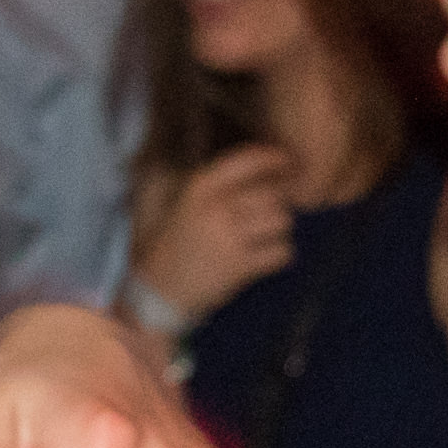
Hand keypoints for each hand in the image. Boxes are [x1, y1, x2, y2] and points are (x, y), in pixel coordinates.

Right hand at [136, 143, 298, 332]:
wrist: (160, 288)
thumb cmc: (180, 242)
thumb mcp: (190, 203)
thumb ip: (224, 186)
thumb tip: (274, 170)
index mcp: (200, 187)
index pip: (248, 160)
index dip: (273, 159)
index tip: (287, 163)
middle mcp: (214, 208)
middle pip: (271, 194)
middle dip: (277, 204)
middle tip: (269, 216)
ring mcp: (227, 238)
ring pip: (281, 221)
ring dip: (280, 229)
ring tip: (266, 237)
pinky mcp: (239, 267)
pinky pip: (281, 251)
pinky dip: (281, 254)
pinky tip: (266, 257)